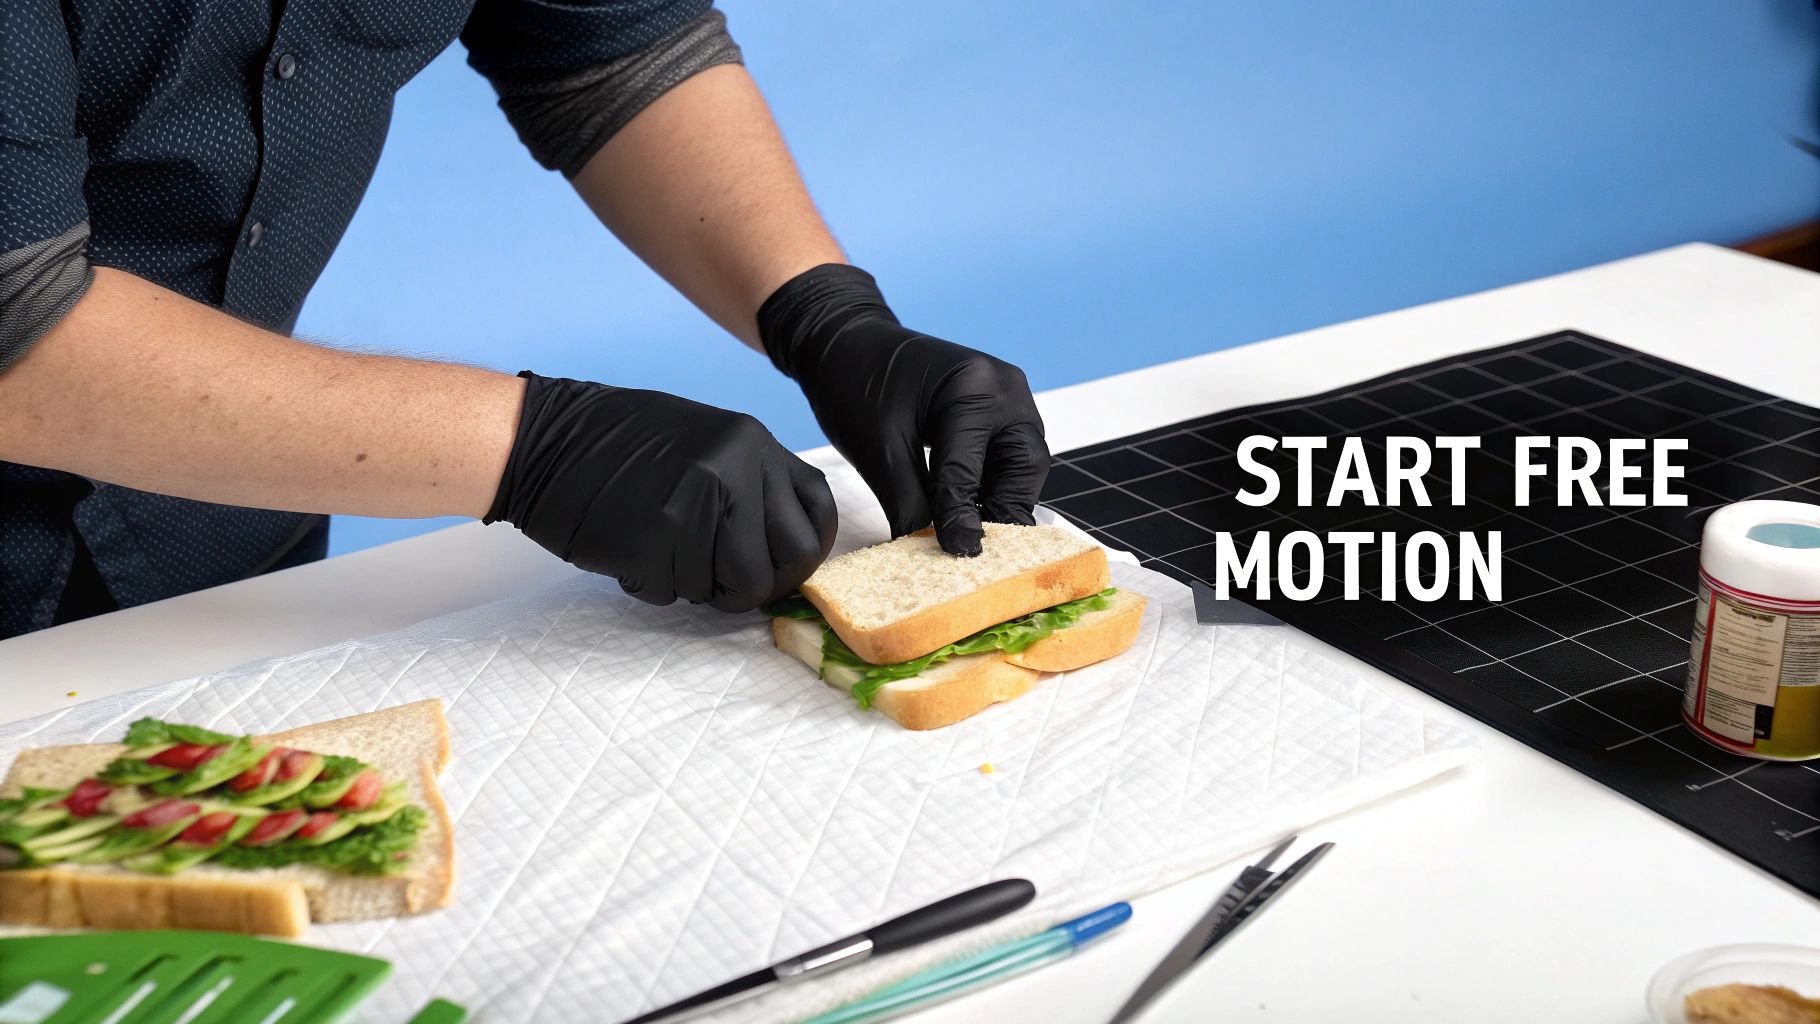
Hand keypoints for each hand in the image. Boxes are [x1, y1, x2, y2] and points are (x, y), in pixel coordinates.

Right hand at [485, 373, 836, 610]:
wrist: (541, 441)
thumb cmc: (617, 442)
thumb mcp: (706, 440)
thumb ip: (749, 483)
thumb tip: (780, 544)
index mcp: (752, 443)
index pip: (817, 513)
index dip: (806, 551)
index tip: (781, 564)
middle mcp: (734, 473)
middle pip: (789, 563)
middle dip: (760, 584)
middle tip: (725, 581)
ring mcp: (695, 510)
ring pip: (733, 588)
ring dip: (701, 586)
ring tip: (663, 551)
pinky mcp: (653, 544)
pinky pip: (677, 593)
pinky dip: (656, 584)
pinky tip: (631, 548)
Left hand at [757, 264, 1048, 555]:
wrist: (844, 344)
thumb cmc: (854, 384)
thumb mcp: (877, 452)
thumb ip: (911, 505)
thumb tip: (934, 551)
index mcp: (975, 386)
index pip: (972, 468)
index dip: (962, 517)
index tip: (959, 554)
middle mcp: (1005, 387)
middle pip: (1023, 466)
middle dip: (1002, 509)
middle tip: (976, 547)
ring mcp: (1007, 396)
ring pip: (1019, 464)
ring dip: (998, 499)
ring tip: (968, 532)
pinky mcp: (997, 408)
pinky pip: (1005, 455)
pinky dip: (988, 484)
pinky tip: (964, 509)